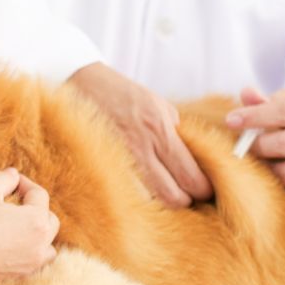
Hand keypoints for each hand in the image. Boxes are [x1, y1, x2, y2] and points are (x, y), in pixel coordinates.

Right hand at [0, 168, 59, 284]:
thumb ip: (3, 179)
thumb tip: (13, 175)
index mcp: (36, 221)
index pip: (39, 195)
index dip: (24, 184)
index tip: (11, 181)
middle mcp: (40, 246)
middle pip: (49, 222)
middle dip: (36, 208)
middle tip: (16, 202)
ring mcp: (30, 267)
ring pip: (47, 249)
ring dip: (38, 236)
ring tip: (19, 229)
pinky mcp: (17, 281)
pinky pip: (33, 266)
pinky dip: (28, 255)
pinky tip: (11, 249)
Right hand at [68, 62, 212, 207]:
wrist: (81, 82)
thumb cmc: (122, 93)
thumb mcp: (158, 105)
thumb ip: (176, 134)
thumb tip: (192, 161)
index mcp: (160, 130)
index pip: (192, 177)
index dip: (203, 190)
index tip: (204, 190)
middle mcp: (140, 148)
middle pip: (173, 198)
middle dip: (184, 201)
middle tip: (185, 194)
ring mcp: (118, 160)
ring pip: (149, 202)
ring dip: (159, 202)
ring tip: (161, 193)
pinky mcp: (100, 166)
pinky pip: (125, 195)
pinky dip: (136, 199)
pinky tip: (138, 190)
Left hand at [227, 87, 284, 207]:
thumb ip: (268, 100)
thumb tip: (245, 94)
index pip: (283, 113)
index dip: (253, 117)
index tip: (230, 120)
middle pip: (280, 146)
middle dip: (253, 146)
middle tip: (242, 146)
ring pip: (284, 176)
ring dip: (262, 170)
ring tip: (255, 163)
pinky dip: (277, 192)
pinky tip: (269, 180)